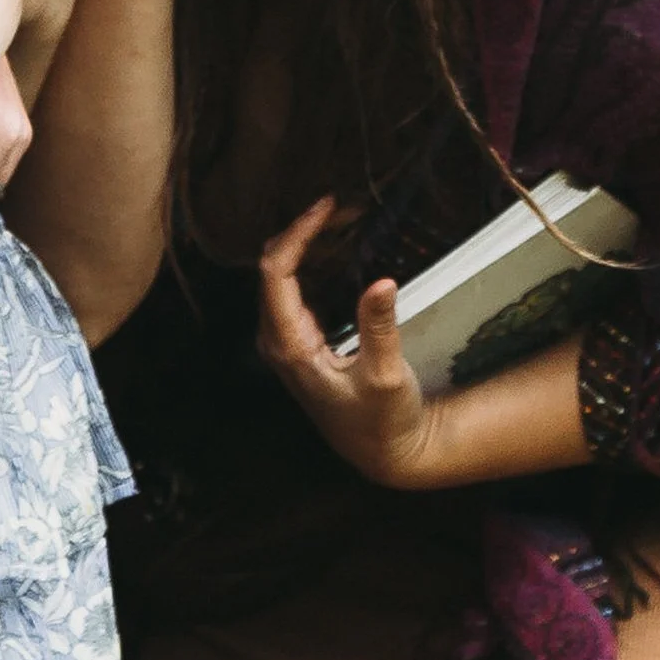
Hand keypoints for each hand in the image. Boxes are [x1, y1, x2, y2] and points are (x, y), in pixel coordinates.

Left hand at [256, 196, 450, 489]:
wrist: (384, 452)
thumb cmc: (384, 419)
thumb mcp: (386, 376)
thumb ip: (379, 328)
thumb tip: (383, 282)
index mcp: (289, 346)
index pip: (276, 273)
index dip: (297, 233)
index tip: (328, 206)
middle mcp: (277, 339)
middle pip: (273, 268)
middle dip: (303, 231)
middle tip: (343, 206)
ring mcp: (285, 339)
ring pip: (281, 275)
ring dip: (308, 242)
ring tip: (343, 216)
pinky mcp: (299, 339)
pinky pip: (294, 287)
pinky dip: (313, 260)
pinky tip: (338, 245)